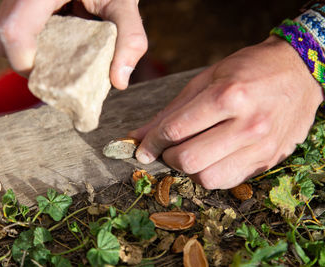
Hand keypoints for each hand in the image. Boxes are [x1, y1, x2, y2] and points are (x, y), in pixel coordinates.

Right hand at [0, 0, 146, 88]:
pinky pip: (13, 31)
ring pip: (4, 38)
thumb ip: (130, 38)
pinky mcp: (19, 4)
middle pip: (3, 41)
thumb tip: (120, 82)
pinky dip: (32, 44)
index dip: (26, 63)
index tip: (53, 77)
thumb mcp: (123, 2)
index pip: (13, 31)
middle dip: (29, 64)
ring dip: (30, 54)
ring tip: (60, 54)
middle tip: (59, 70)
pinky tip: (57, 41)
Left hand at [129, 35, 323, 188]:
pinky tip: (209, 157)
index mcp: (227, 96)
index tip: (141, 148)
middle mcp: (246, 124)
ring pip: (207, 177)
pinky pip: (227, 181)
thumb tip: (137, 136)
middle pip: (188, 159)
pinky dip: (209, 173)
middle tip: (166, 148)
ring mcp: (260, 146)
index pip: (175, 130)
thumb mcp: (206, 79)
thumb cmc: (248, 70)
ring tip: (189, 152)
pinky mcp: (268, 160)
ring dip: (188, 169)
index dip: (150, 142)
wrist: (299, 72)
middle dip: (167, 157)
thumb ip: (171, 111)